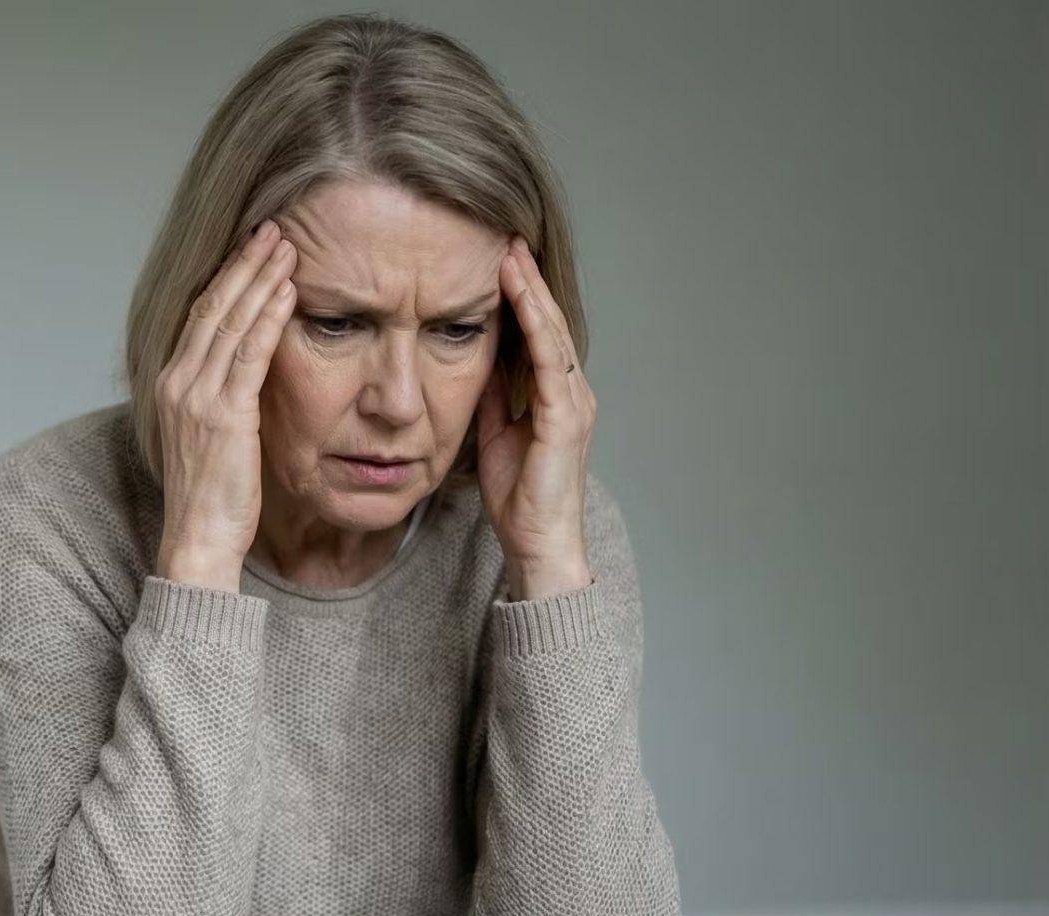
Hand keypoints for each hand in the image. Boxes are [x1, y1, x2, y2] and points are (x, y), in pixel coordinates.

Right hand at [153, 219, 299, 588]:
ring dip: (261, 279)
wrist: (198, 540)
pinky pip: (250, 353)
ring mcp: (197, 396)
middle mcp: (177, 382)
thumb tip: (247, 375)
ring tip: (287, 247)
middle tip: (273, 230)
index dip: (226, 280)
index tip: (251, 251)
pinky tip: (289, 291)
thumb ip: (222, 400)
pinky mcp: (224, 414)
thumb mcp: (210, 439)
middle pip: (212, 307)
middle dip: (244, 264)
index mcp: (171, 385)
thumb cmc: (210, 499)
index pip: (200, 317)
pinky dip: (270, 317)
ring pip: (231, 321)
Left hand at [474, 234, 593, 595]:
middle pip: (549, 323)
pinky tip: (518, 295)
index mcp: (556, 397)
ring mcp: (573, 404)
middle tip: (507, 237)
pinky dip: (534, 323)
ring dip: (531, 290)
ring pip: (552, 332)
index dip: (521, 297)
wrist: (539, 544)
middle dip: (528, 280)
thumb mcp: (496, 436)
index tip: (500, 261)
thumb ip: (493, 399)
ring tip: (511, 252)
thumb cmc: (520, 500)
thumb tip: (476, 362)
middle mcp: (571, 393)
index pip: (538, 335)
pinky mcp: (565, 418)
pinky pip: (548, 360)